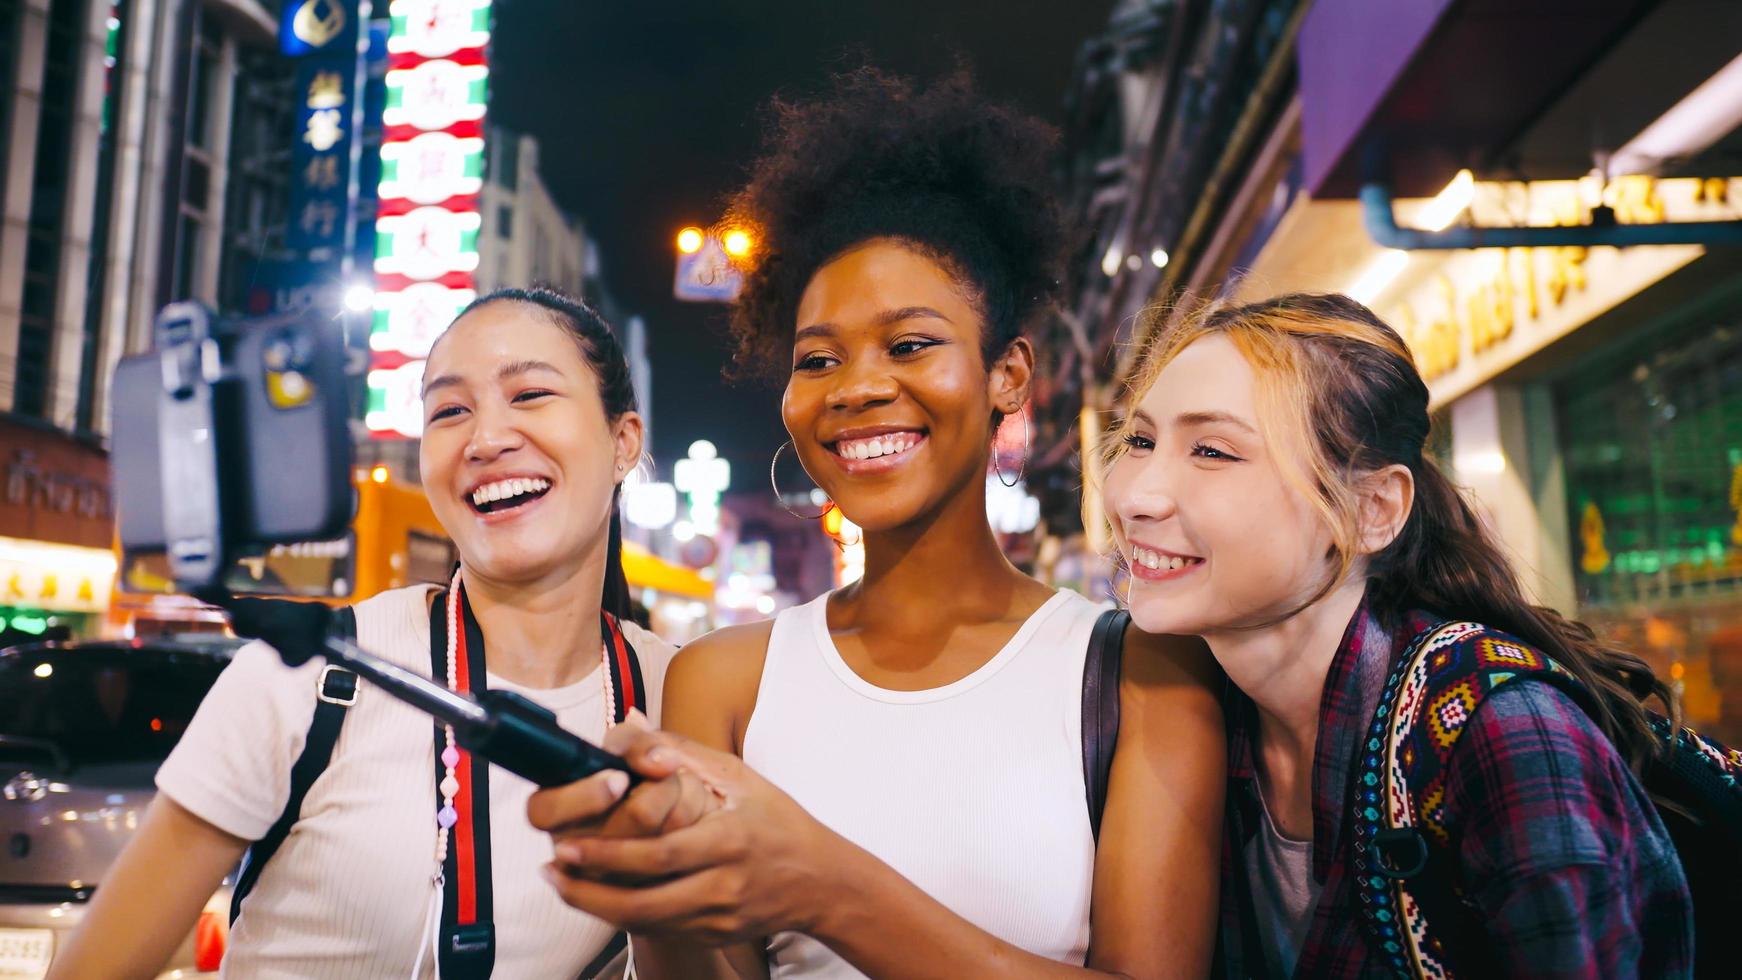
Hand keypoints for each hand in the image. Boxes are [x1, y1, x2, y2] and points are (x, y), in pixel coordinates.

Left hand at [538, 729, 846, 944]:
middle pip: (643, 902)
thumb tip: (628, 725)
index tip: (568, 844)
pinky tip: (600, 896)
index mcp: (729, 841)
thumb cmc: (777, 820)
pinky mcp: (714, 935)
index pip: (658, 854)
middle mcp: (724, 885)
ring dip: (596, 906)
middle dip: (588, 889)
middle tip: (552, 867)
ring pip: (646, 923)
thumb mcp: (738, 775)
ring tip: (562, 884)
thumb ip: (680, 751)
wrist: (821, 881)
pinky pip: (661, 930)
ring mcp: (718, 917)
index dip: (608, 853)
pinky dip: (624, 916)